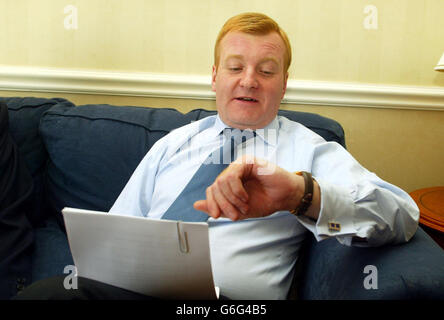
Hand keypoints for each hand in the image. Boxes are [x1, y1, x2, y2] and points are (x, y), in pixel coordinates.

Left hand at [194, 155, 319, 220]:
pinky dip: (236, 190)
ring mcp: (239, 165)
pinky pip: (232, 175)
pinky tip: (245, 197)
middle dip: (223, 204)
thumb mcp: (238, 210)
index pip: (211, 190)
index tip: (217, 216)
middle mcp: (232, 172)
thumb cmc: (265, 201)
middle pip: (215, 186)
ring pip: (222, 181)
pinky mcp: (247, 161)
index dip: (211, 203)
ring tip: (244, 205)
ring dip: (232, 199)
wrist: (285, 197)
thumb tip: (196, 205)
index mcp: (229, 182)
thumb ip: (219, 207)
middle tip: (236, 215)